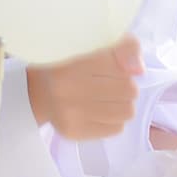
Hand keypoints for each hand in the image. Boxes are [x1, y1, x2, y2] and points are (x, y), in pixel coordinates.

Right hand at [27, 36, 142, 140]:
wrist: (37, 91)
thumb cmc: (69, 63)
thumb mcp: (93, 44)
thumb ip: (122, 46)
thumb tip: (139, 70)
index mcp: (71, 61)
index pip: (124, 67)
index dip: (122, 65)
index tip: (107, 64)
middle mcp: (66, 89)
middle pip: (129, 90)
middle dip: (123, 85)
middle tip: (104, 82)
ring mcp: (69, 114)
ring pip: (126, 112)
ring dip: (120, 104)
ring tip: (102, 97)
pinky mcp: (73, 132)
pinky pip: (116, 128)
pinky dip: (110, 119)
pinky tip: (94, 111)